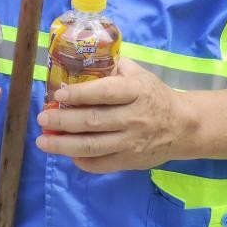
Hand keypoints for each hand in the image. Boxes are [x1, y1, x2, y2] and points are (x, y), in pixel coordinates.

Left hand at [35, 58, 197, 172]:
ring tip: (43, 141)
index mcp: (135, 92)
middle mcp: (133, 118)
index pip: (104, 93)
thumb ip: (113, 67)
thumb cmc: (154, 95)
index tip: (58, 95)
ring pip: (93, 147)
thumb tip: (80, 62)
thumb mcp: (138, 74)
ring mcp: (131, 143)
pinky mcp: (131, 161)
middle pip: (92, 122)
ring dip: (64, 145)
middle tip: (41, 119)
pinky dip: (81, 161)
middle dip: (62, 121)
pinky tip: (67, 154)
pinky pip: (102, 164)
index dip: (79, 94)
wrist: (184, 126)